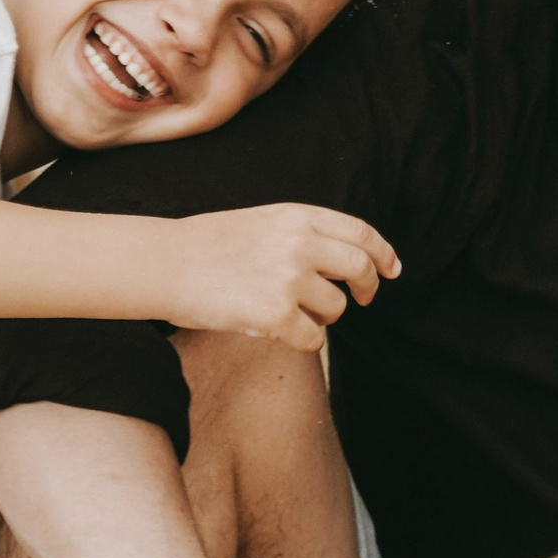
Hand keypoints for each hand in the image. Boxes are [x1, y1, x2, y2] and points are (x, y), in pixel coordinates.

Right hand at [165, 204, 399, 350]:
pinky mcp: (276, 315)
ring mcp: (289, 279)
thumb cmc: (208, 246)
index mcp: (297, 216)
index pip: (360, 232)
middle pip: (360, 269)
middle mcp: (299, 243)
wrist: (165, 264)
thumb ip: (303, 233)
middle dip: (369, 288)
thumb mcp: (263, 221)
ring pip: (336, 308)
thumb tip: (347, 259)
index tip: (392, 269)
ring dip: (321, 315)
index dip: (383, 253)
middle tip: (364, 300)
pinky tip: (279, 331)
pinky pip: (315, 338)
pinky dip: (303, 340)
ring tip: (287, 309)